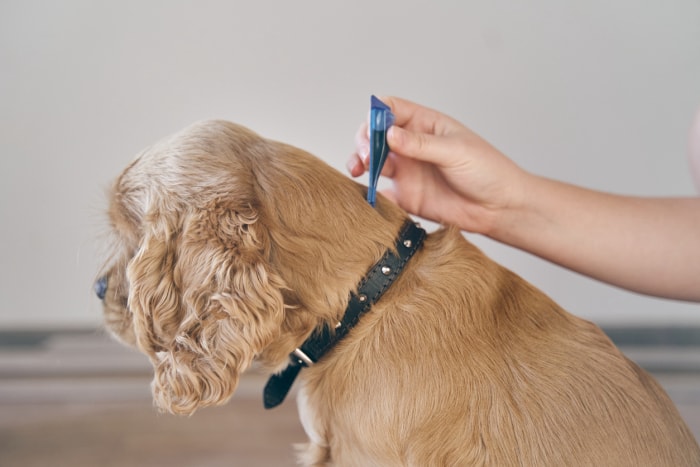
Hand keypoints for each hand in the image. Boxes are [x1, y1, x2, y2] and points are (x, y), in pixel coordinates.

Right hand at [348, 96, 529, 234]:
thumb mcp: (455, 151)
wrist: (500, 208)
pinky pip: (381, 192)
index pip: (391, 109)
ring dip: (360, 163)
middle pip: (375, 135)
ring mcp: (407, 170)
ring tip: (359, 170)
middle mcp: (411, 145)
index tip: (375, 129)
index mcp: (425, 124)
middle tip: (367, 155)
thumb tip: (389, 134)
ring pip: (372, 161)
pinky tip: (372, 195)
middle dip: (364, 141)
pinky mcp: (406, 196)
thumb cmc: (487, 171)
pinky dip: (371, 192)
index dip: (377, 115)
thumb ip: (421, 144)